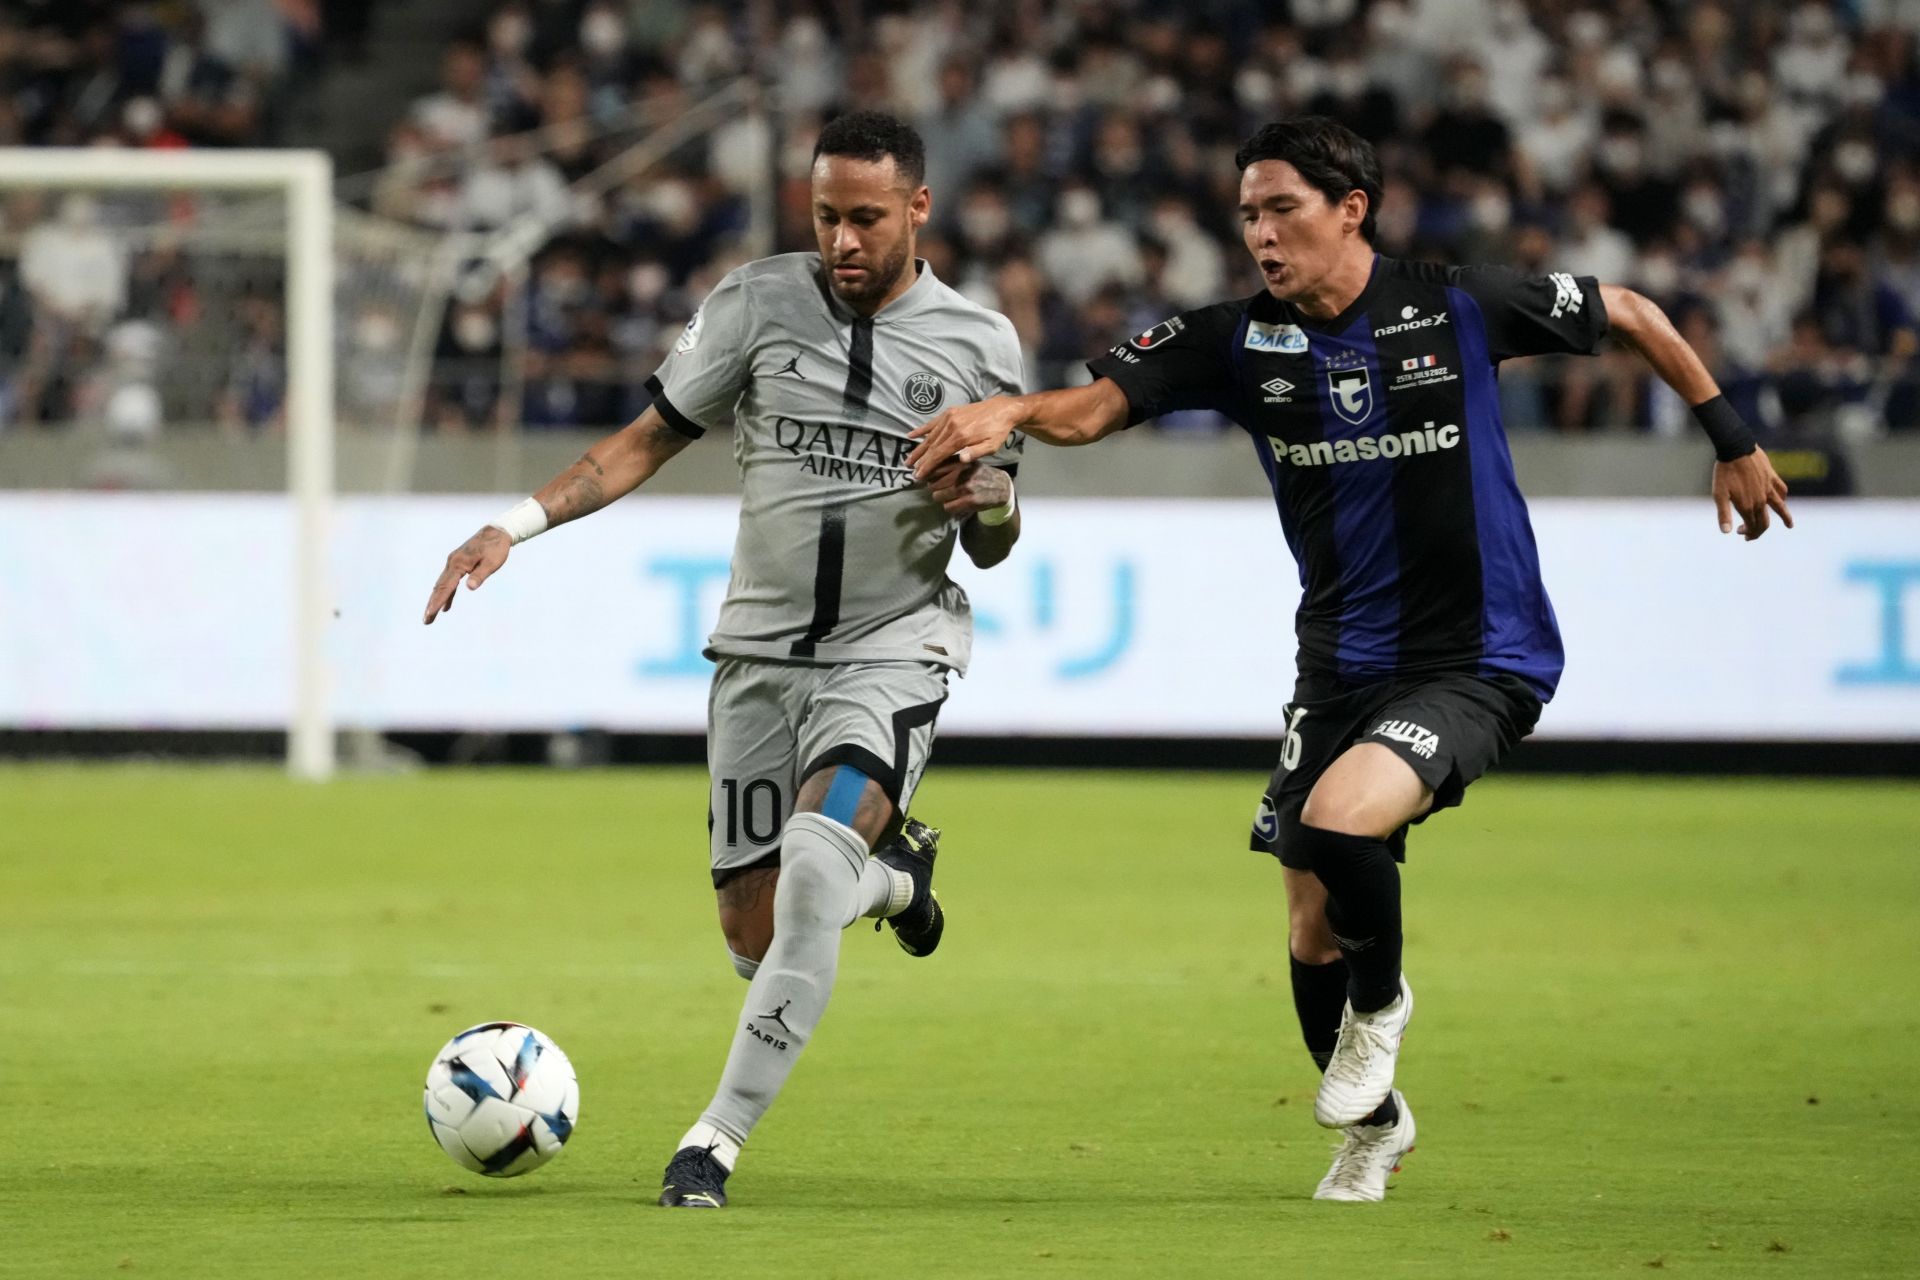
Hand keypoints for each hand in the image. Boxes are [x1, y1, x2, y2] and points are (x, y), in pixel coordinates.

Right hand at [423, 526, 510, 623]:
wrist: (496, 532)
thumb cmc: (496, 548)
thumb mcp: (492, 563)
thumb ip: (480, 575)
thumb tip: (469, 588)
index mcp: (458, 564)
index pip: (446, 587)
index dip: (437, 602)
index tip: (430, 614)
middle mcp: (452, 563)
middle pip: (439, 587)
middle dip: (432, 604)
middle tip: (426, 621)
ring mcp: (453, 563)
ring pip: (442, 584)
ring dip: (436, 600)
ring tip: (430, 616)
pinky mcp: (458, 563)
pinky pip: (449, 581)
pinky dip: (446, 593)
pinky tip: (446, 605)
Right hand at [907, 396, 1023, 479]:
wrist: (1002, 409)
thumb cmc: (997, 431)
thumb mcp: (992, 446)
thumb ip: (976, 452)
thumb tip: (961, 459)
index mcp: (961, 437)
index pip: (939, 454)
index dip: (927, 465)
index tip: (918, 475)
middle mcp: (952, 426)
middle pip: (932, 446)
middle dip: (920, 460)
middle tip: (911, 471)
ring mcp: (949, 417)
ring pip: (930, 436)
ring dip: (919, 449)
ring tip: (908, 460)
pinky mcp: (949, 412)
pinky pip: (932, 422)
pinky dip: (921, 429)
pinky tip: (910, 435)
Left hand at [923, 460, 1012, 518]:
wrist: (1001, 487)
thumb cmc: (979, 474)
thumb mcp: (967, 462)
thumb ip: (949, 464)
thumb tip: (924, 469)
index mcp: (960, 461)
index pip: (933, 468)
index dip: (927, 475)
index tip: (925, 478)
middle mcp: (962, 473)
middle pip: (932, 484)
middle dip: (934, 487)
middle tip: (941, 488)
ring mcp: (966, 487)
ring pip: (938, 496)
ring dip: (941, 498)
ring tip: (950, 495)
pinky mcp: (970, 501)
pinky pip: (947, 507)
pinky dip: (950, 506)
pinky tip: (957, 502)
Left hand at [1712, 447, 1793, 540]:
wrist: (1735, 449)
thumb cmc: (1724, 472)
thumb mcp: (1719, 494)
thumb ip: (1723, 514)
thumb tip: (1726, 532)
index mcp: (1747, 506)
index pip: (1753, 527)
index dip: (1748, 533)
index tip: (1739, 532)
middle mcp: (1761, 499)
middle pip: (1765, 521)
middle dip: (1758, 531)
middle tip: (1749, 535)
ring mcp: (1768, 488)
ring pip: (1780, 507)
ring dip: (1785, 517)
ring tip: (1790, 526)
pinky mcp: (1772, 476)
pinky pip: (1782, 489)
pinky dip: (1783, 497)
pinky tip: (1783, 499)